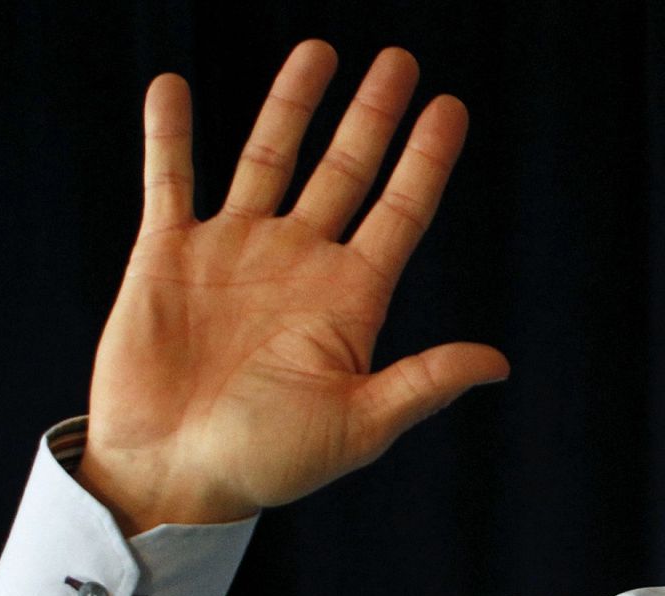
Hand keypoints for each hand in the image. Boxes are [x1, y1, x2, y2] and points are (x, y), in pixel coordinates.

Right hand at [77, 41, 507, 533]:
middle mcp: (298, 264)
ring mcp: (233, 253)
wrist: (170, 476)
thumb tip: (497, 362)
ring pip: (267, 158)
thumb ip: (421, 383)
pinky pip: (169, 178)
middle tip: (399, 61)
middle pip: (345, 171)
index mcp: (349, 299)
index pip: (400, 211)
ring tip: (319, 51)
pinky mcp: (168, 256)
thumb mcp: (356, 426)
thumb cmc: (266, 463)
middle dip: (372, 116)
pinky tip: (173, 86)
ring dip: (291, 105)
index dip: (426, 159)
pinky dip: (170, 134)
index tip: (450, 107)